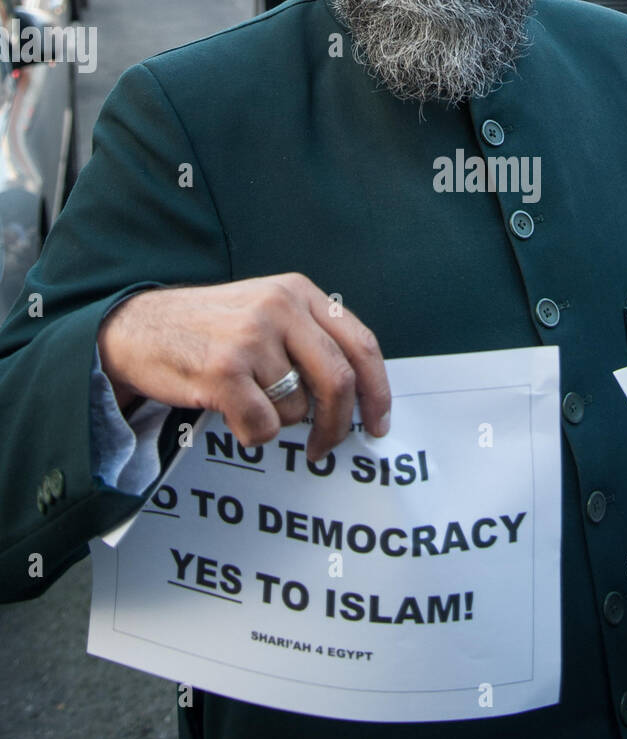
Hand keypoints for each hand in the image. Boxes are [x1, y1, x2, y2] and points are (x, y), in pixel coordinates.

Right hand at [97, 274, 390, 461]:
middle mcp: (280, 307)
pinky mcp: (224, 371)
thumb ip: (310, 338)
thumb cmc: (208, 328)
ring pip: (297, 409)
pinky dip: (252, 433)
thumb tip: (357, 396)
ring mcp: (251, 338)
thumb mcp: (265, 310)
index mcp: (298, 291)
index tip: (378, 423)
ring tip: (247, 401)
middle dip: (339, 425)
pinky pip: (264, 426)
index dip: (377, 390)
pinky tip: (231, 414)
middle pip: (338, 381)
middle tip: (327, 447)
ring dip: (278, 422)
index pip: (361, 344)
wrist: (136, 328)